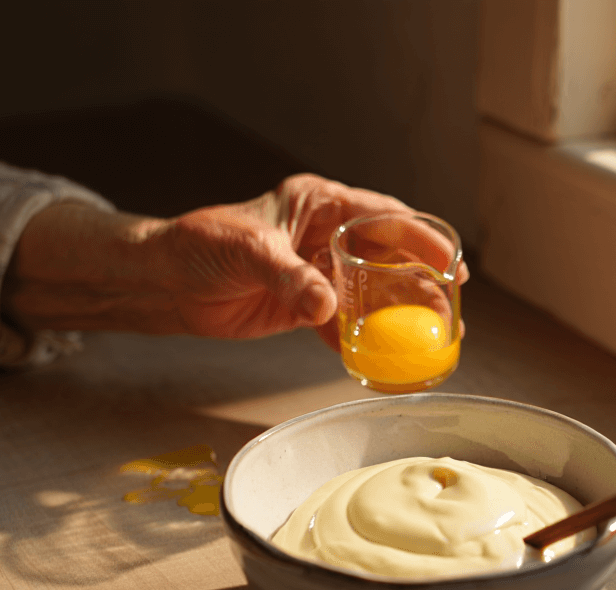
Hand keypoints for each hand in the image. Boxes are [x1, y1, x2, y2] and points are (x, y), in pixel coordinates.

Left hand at [5, 174, 467, 348]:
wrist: (164, 281)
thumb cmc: (200, 245)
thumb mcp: (249, 251)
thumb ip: (292, 278)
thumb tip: (328, 307)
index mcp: (319, 205)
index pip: (384, 217)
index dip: (422, 239)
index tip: (449, 261)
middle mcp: (326, 236)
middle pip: (389, 255)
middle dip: (422, 278)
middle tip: (451, 303)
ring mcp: (318, 272)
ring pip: (373, 291)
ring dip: (400, 313)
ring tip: (431, 334)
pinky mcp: (305, 306)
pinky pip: (344, 324)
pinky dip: (363, 341)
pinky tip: (384, 358)